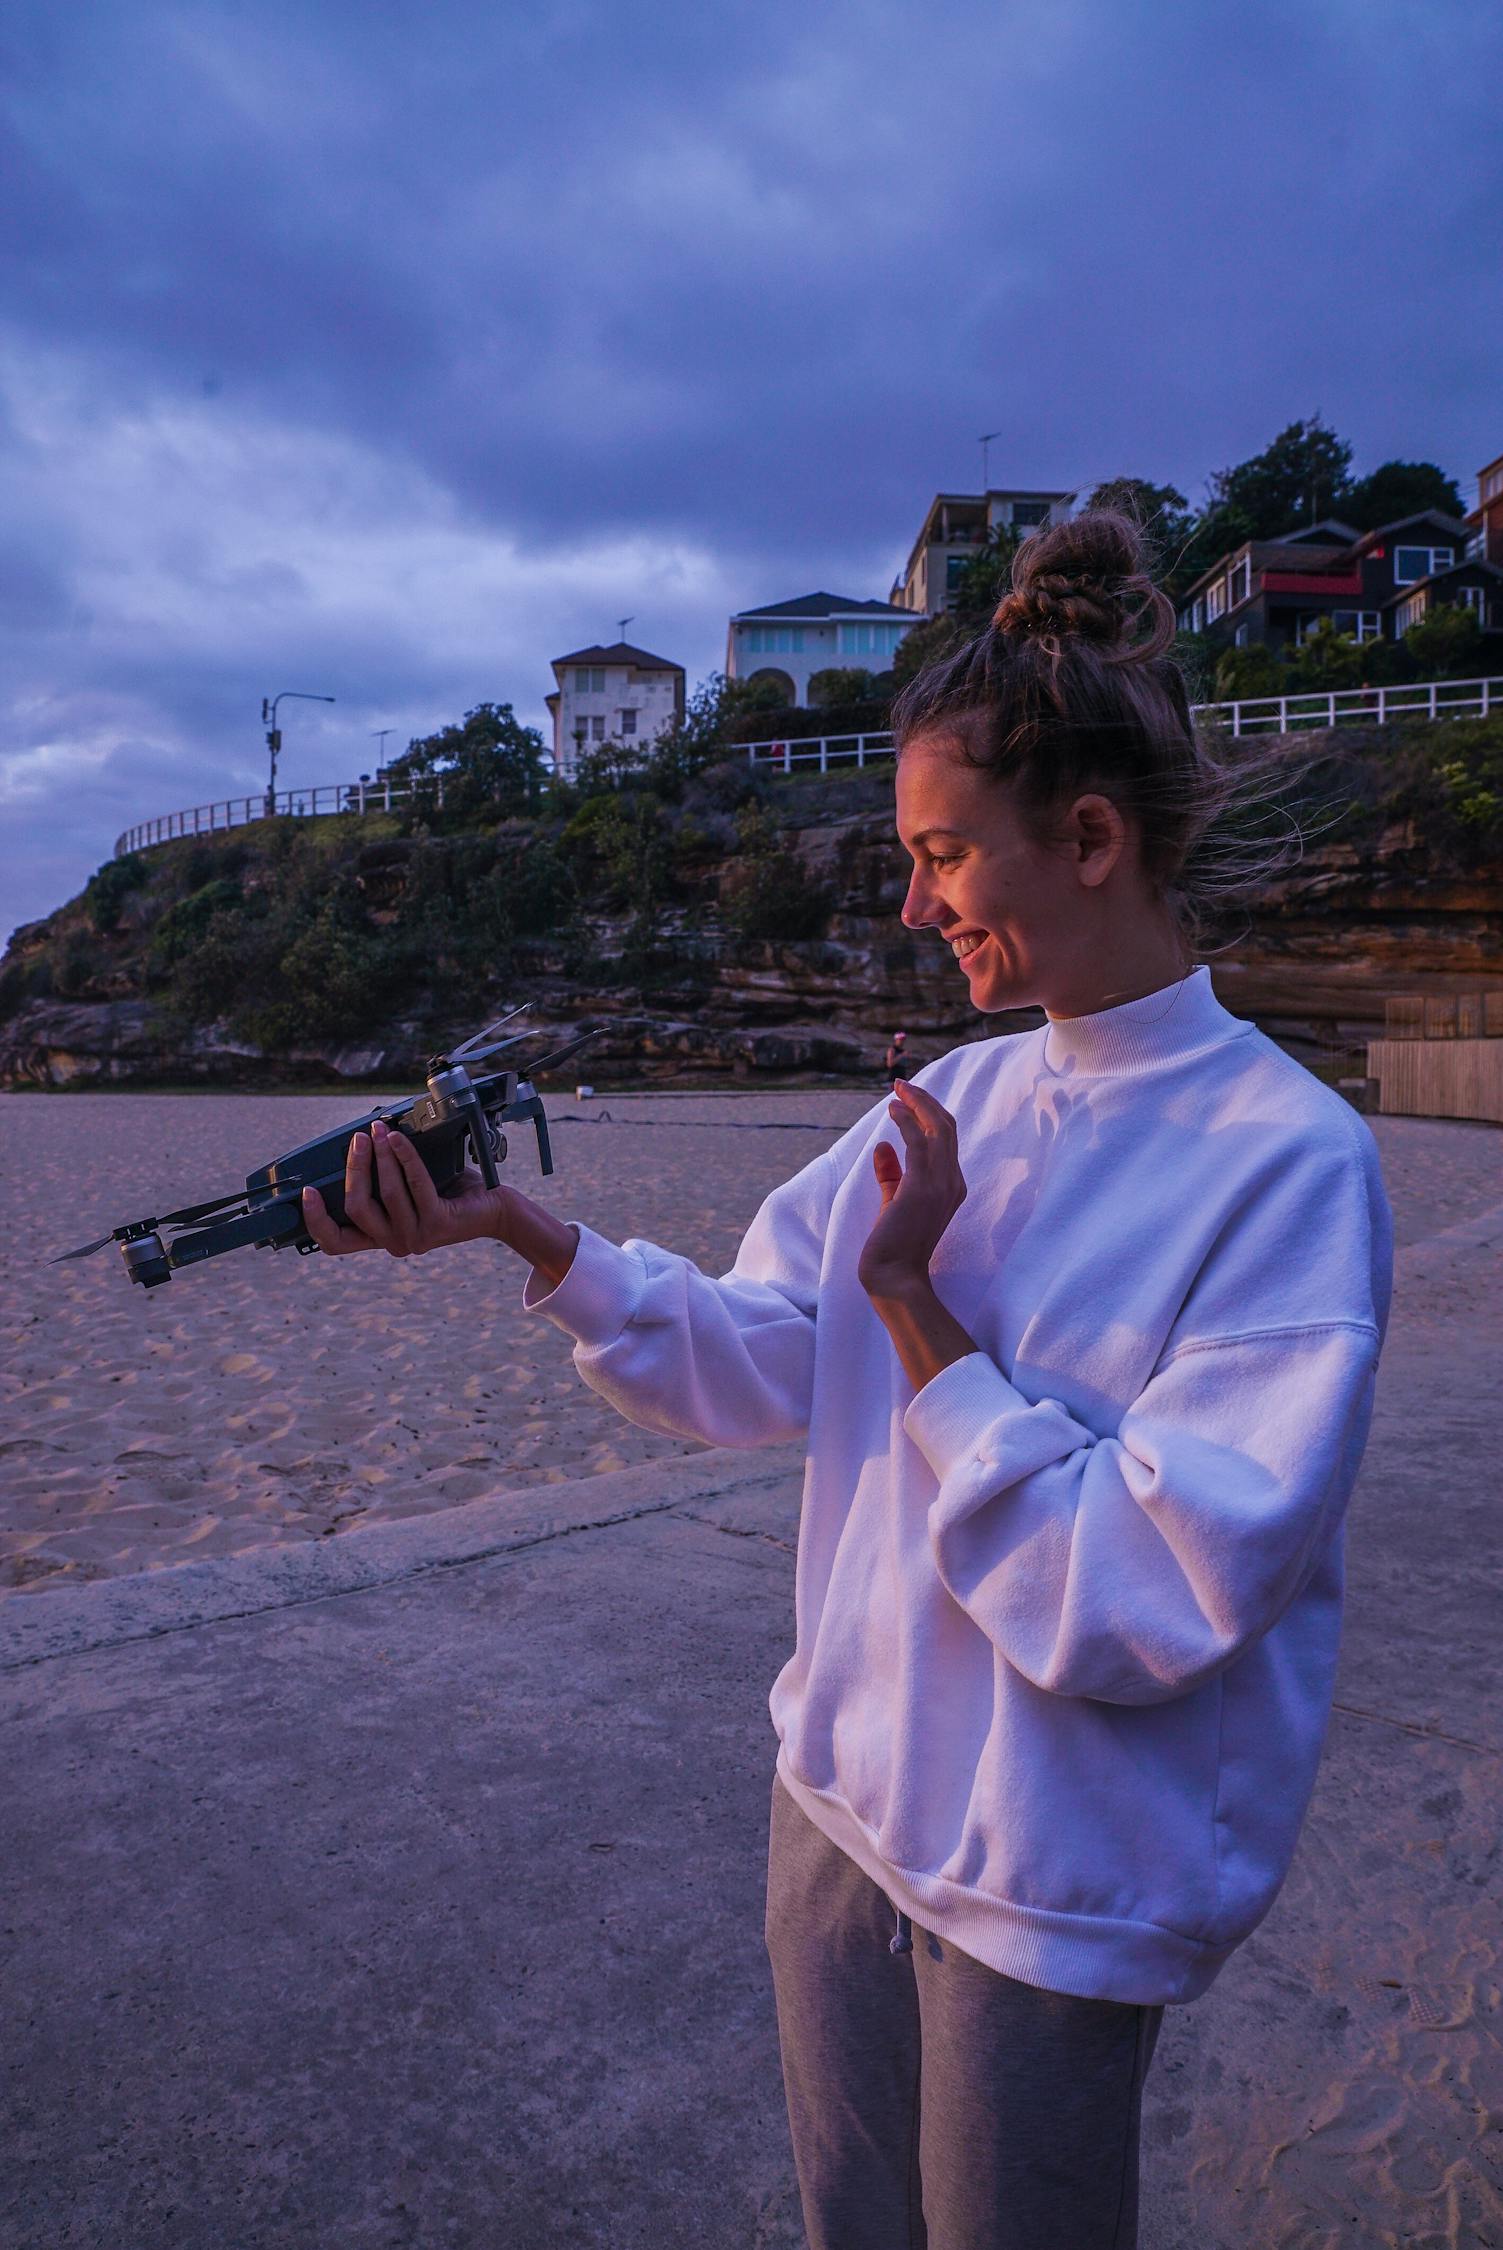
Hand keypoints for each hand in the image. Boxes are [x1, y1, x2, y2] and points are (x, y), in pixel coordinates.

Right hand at [301, 1119, 513, 1257]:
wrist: (493, 1208)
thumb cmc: (447, 1194)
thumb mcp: (407, 1191)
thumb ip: (380, 1181)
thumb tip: (356, 1146)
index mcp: (380, 1238)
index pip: (335, 1243)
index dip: (315, 1221)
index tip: (307, 1192)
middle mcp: (394, 1243)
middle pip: (357, 1207)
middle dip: (354, 1168)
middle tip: (358, 1139)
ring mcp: (416, 1237)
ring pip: (385, 1193)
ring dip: (381, 1157)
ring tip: (380, 1131)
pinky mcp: (437, 1223)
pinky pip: (414, 1184)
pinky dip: (404, 1157)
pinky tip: (400, 1139)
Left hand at [857, 1080, 966, 1299]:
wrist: (895, 1277)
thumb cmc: (894, 1245)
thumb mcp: (894, 1203)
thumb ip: (891, 1175)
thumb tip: (881, 1146)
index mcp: (952, 1186)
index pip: (947, 1140)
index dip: (930, 1114)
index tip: (908, 1099)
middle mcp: (953, 1182)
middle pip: (947, 1126)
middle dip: (926, 1101)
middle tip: (902, 1084)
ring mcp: (942, 1184)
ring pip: (938, 1128)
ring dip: (917, 1104)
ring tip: (897, 1090)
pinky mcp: (923, 1186)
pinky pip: (919, 1141)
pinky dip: (907, 1121)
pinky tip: (893, 1110)